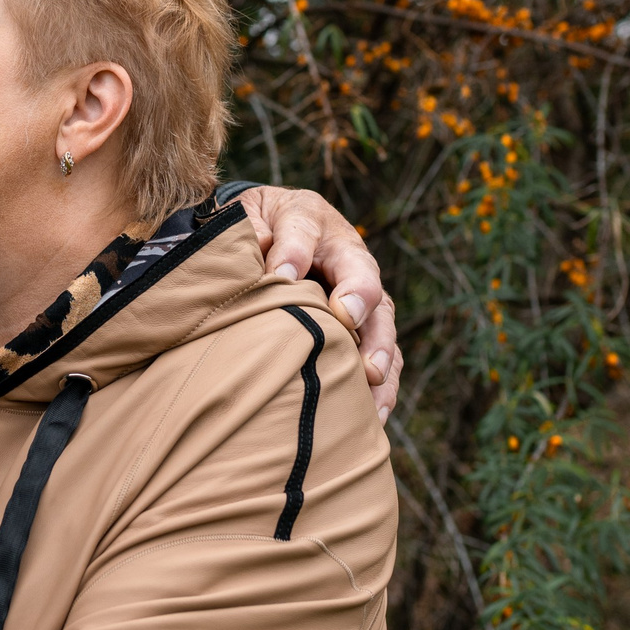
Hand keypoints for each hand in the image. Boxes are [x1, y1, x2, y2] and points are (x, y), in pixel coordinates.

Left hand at [240, 186, 400, 422]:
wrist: (270, 232)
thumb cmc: (253, 227)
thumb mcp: (245, 215)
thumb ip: (250, 229)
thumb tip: (260, 246)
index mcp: (309, 219)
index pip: (303, 231)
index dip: (293, 252)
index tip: (280, 277)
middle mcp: (345, 254)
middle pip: (362, 275)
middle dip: (357, 296)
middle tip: (346, 319)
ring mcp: (361, 293)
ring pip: (381, 319)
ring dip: (379, 348)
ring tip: (371, 376)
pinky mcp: (366, 328)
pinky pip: (385, 355)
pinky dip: (384, 384)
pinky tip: (374, 414)